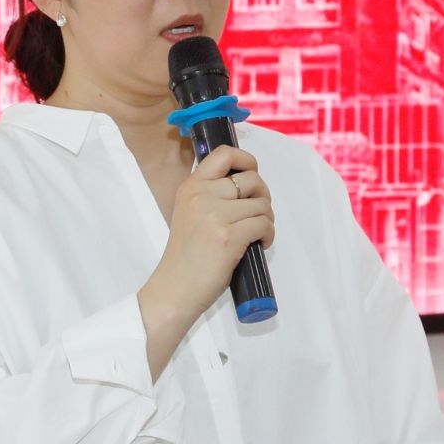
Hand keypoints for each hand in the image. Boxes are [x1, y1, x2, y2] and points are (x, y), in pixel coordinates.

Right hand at [137, 146, 273, 376]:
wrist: (175, 289)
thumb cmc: (186, 257)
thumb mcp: (189, 213)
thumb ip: (210, 196)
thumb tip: (246, 185)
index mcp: (191, 187)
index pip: (223, 153)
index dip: (246, 159)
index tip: (251, 173)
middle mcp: (202, 195)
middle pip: (251, 179)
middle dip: (263, 195)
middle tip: (257, 213)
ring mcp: (215, 215)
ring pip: (262, 204)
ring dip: (267, 219)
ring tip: (257, 234)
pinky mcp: (228, 236)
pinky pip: (264, 224)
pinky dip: (268, 234)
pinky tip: (259, 244)